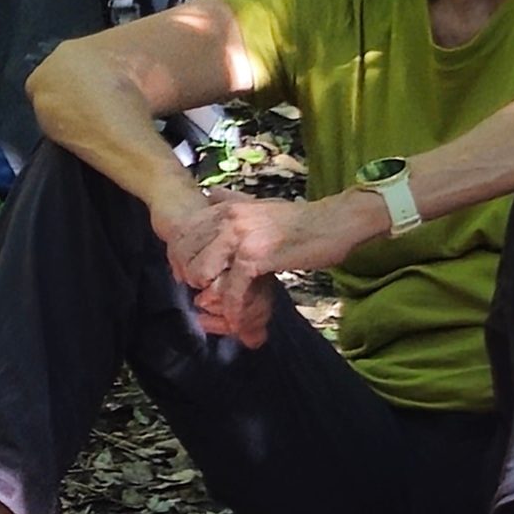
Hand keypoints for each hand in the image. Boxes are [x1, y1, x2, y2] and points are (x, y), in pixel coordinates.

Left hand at [156, 188, 304, 348]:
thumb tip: (210, 195)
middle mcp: (228, 219)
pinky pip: (231, 289)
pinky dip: (233, 308)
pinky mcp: (255, 257)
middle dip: (191, 281)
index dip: (179, 260)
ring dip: (209, 295)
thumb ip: (232, 201)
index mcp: (226, 208)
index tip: (186, 278)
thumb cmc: (300, 220)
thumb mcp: (259, 205)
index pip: (184, 235)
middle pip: (187, 256)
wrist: (334, 222)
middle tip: (202, 298)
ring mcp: (240, 237)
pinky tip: (237, 319)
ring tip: (219, 307)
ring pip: (202, 273)